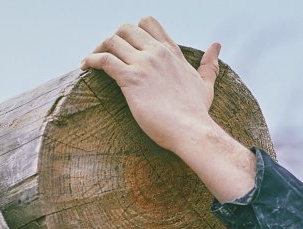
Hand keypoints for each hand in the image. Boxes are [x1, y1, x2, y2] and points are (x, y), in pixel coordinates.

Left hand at [82, 17, 255, 199]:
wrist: (191, 130)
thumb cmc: (197, 112)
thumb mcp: (206, 82)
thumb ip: (209, 63)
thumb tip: (216, 46)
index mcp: (171, 52)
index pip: (149, 24)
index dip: (133, 31)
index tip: (125, 47)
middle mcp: (157, 53)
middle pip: (127, 28)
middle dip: (113, 39)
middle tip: (105, 55)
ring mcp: (144, 64)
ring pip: (112, 40)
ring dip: (98, 48)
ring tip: (91, 61)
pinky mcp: (131, 79)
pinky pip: (104, 60)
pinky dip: (91, 60)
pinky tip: (85, 67)